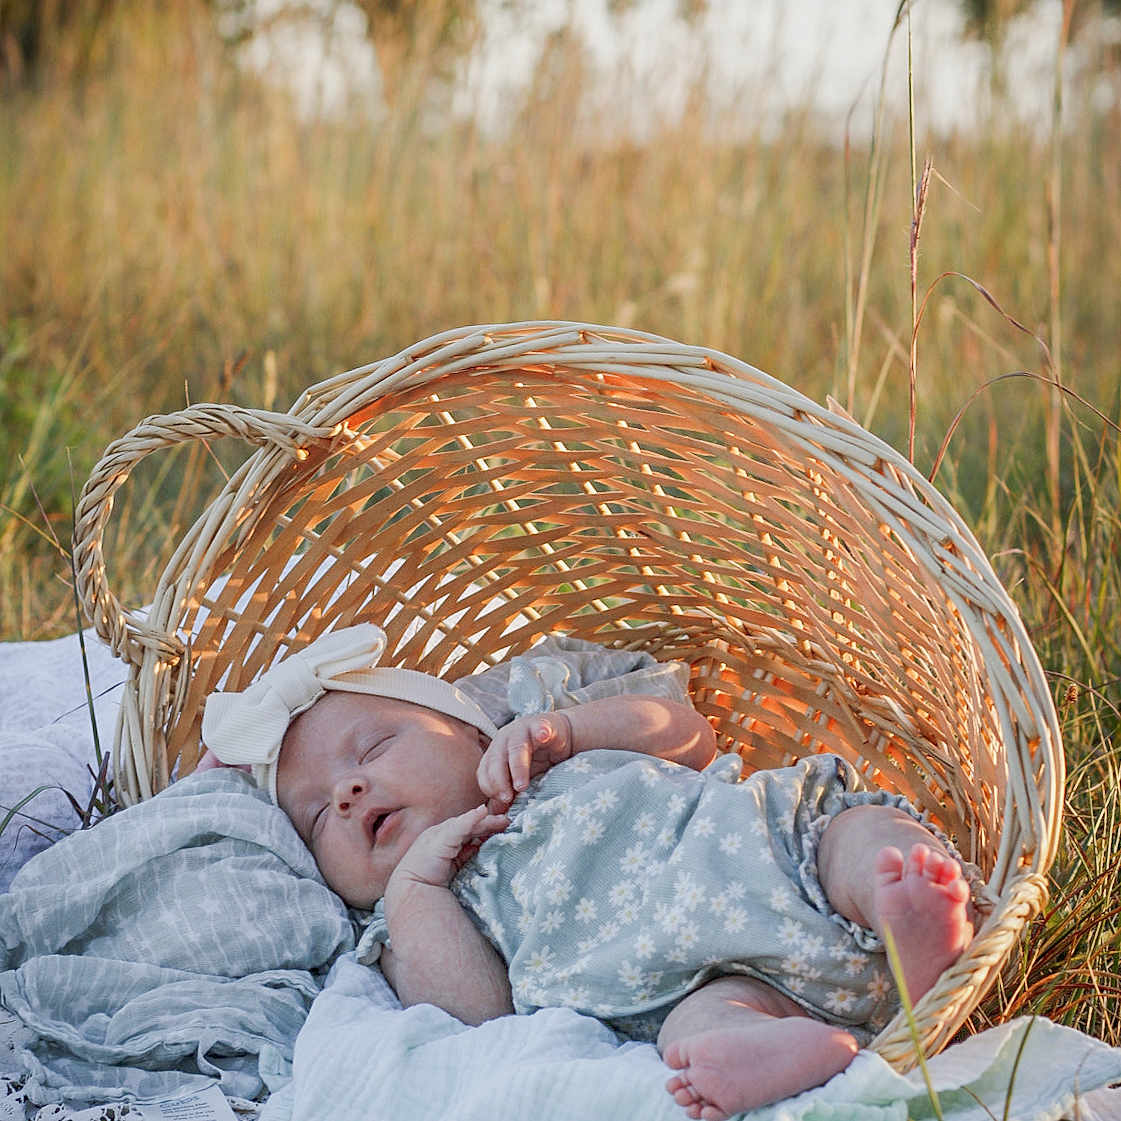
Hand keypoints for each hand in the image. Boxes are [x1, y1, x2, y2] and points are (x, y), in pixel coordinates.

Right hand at [386, 805, 508, 896]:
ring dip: (485, 820)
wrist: (413, 892)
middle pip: (471, 825)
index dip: (486, 828)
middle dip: (490, 822)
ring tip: (502, 819)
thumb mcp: (453, 867)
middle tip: (508, 821)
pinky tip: (482, 812)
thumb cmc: (429, 884)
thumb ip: (465, 856)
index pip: (469, 831)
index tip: (504, 827)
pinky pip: (459, 826)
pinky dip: (471, 818)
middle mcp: (442, 834)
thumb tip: (480, 847)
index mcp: (444, 841)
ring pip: (468, 824)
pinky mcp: (441, 837)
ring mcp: (441, 834)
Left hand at [476, 712, 573, 812]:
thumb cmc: (538, 759)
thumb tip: (496, 816)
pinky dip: (541, 732)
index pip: (484, 772)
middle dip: (499, 781)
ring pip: (515, 748)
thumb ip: (509, 794)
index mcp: (495, 753)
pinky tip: (543, 737)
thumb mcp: (520, 779)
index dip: (490, 788)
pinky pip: (540, 728)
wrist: (560, 736)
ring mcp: (522, 730)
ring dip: (517, 767)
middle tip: (507, 798)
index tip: (503, 803)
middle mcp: (504, 740)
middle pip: (495, 760)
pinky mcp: (541, 724)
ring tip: (522, 785)